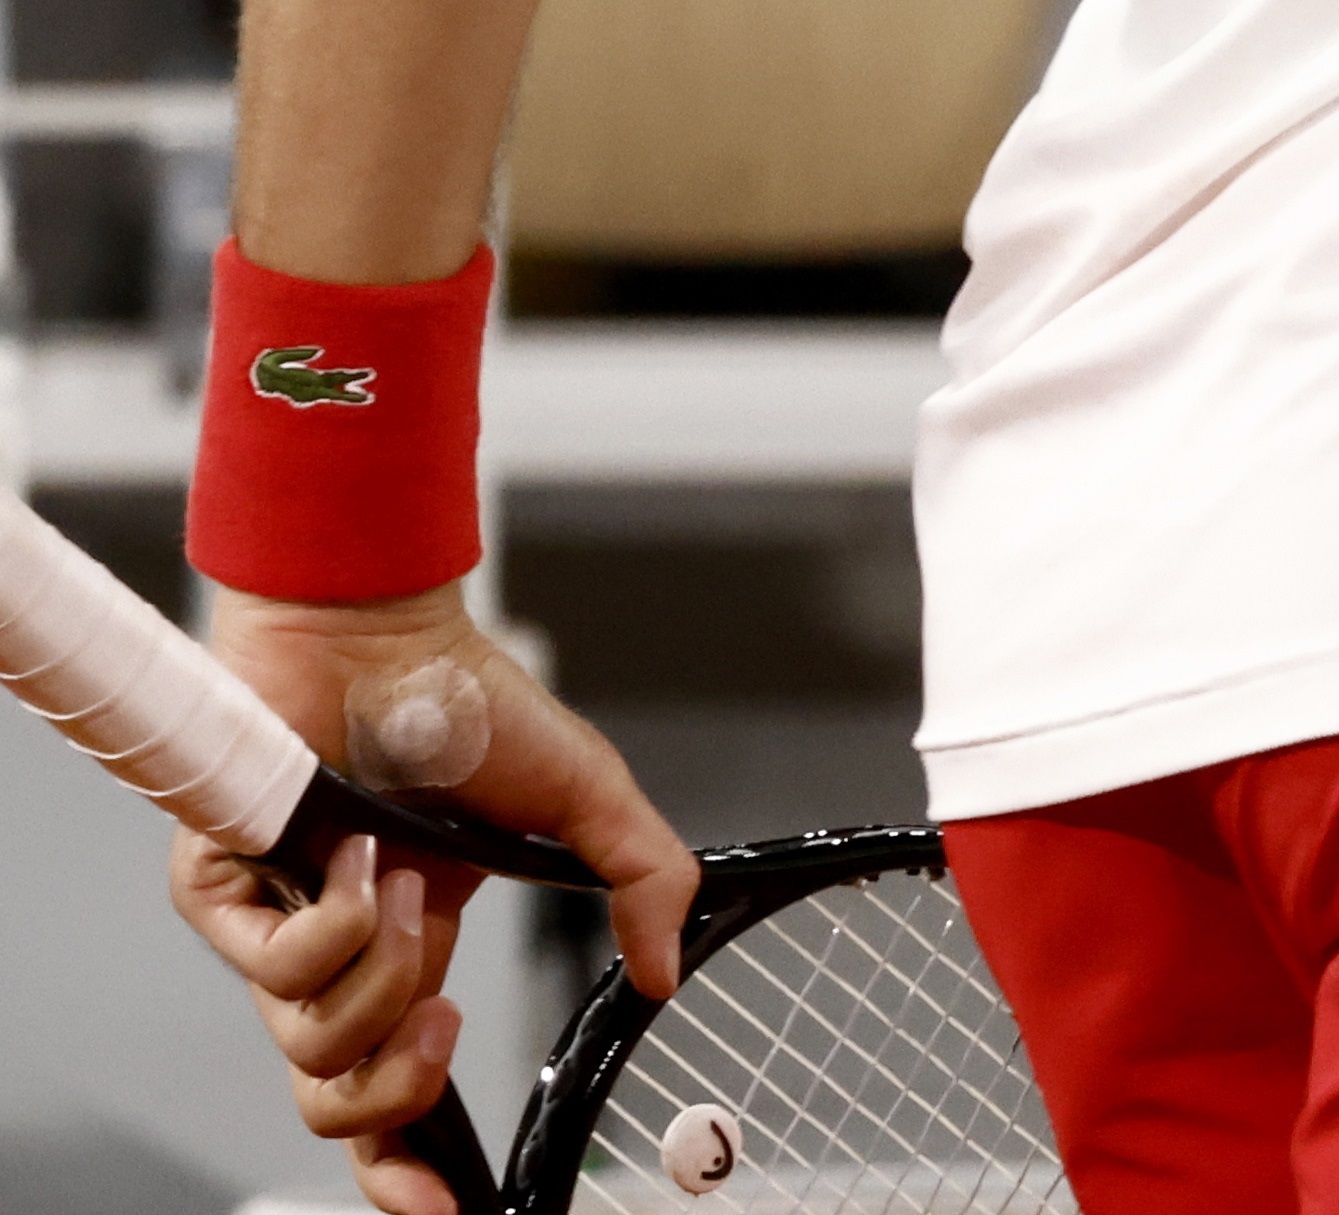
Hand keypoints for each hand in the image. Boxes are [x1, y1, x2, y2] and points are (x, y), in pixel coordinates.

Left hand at [170, 593, 699, 1209]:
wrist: (386, 633)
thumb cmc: (469, 700)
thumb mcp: (587, 799)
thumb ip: (642, 882)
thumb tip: (665, 971)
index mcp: (417, 945)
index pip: (395, 1084)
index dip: (409, 1160)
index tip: (442, 1206)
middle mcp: (342, 951)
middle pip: (340, 1098)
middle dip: (394, 1089)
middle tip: (439, 1025)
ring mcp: (278, 927)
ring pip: (313, 1045)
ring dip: (381, 973)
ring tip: (405, 887)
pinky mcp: (221, 898)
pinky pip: (280, 971)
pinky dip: (338, 920)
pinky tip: (361, 856)